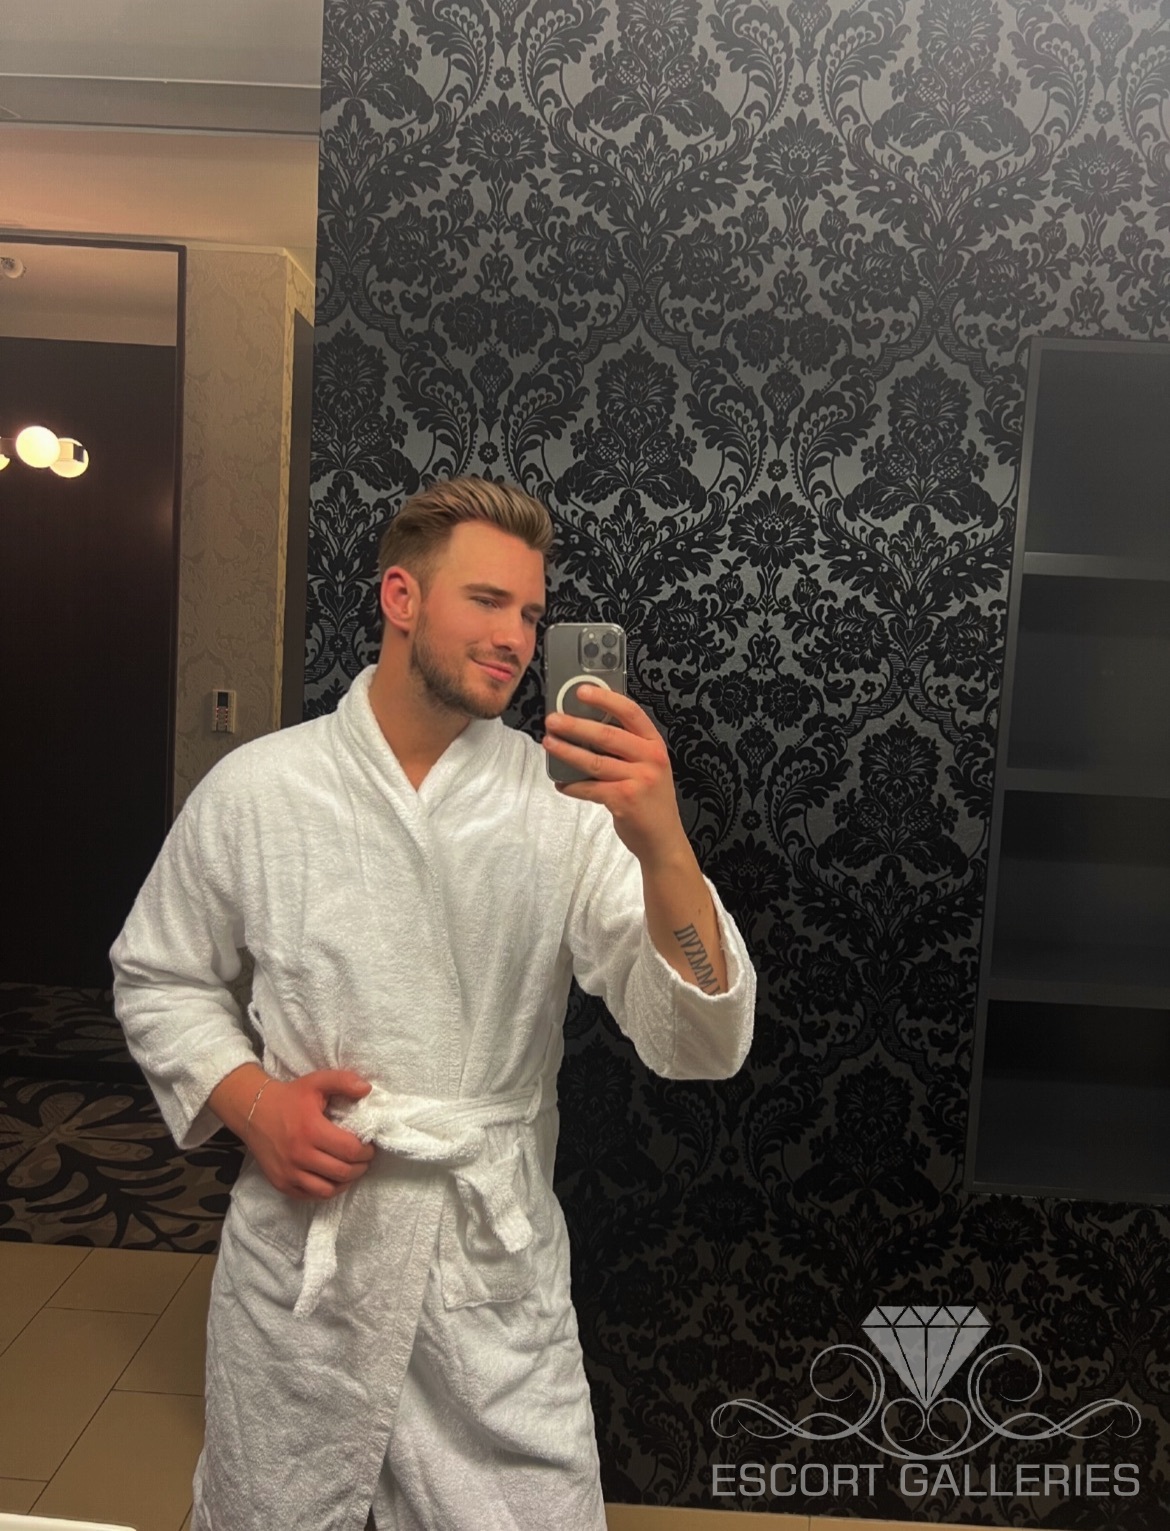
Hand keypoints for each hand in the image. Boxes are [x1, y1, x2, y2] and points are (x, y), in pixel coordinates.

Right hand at [243, 1069, 374, 1200]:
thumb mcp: (316, 1082)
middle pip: (342, 1172)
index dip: (366, 1151)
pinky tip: (332, 1178)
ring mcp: (288, 1172)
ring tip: (351, 1169)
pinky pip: (310, 1196)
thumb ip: (343, 1081)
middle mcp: (299, 1154)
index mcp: (310, 1129)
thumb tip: (367, 1089)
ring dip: (345, 1182)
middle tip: (364, 1159)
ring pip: (327, 1190)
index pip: (349, 1150)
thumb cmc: (289, 1097)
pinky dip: (325, 1190)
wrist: (253, 1112)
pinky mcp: (280, 1183)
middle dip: (360, 1167)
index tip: (370, 1146)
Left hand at [543, 687, 689, 866]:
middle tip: (552, 720)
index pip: (631, 713)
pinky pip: (590, 788)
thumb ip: (627, 749)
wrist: (663, 839)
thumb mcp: (648, 767)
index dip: (605, 699)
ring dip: (567, 752)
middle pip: (607, 734)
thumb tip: (586, 728)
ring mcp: (639, 780)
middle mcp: (651, 759)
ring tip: (549, 743)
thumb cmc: (650, 800)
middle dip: (575, 725)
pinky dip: (572, 785)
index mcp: (655, 745)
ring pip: (595, 761)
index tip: (581, 691)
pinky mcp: (625, 800)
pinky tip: (560, 783)